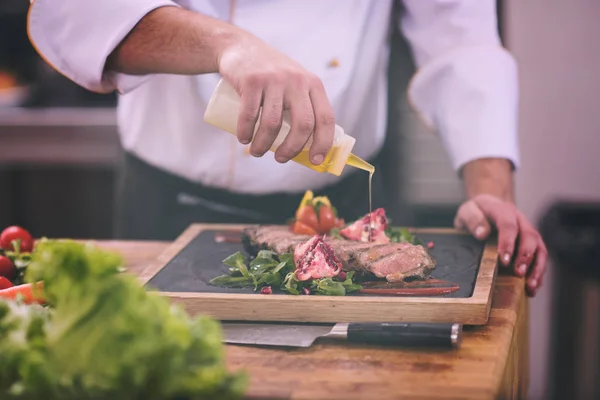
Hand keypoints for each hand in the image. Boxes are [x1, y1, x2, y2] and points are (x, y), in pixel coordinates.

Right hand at [218, 35, 334, 164]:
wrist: (241, 47)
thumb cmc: (271, 77)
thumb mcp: (295, 84)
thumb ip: (305, 106)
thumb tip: (310, 148)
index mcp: (313, 85)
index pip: (326, 118)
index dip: (324, 143)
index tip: (315, 160)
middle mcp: (297, 80)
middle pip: (303, 124)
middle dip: (292, 149)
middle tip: (280, 159)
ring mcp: (274, 79)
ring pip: (273, 123)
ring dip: (263, 145)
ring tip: (256, 152)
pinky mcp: (252, 80)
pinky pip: (250, 114)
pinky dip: (246, 132)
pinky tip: (244, 140)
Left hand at [454, 194, 547, 296]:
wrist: (485, 209)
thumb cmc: (474, 212)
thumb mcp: (466, 211)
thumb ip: (472, 219)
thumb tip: (482, 233)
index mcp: (503, 210)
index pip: (508, 225)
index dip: (507, 242)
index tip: (504, 260)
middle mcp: (520, 220)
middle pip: (530, 236)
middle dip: (526, 256)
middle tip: (518, 273)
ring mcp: (528, 232)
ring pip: (540, 248)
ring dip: (537, 268)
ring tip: (530, 286)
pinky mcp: (532, 244)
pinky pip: (540, 258)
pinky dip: (538, 273)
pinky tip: (532, 288)